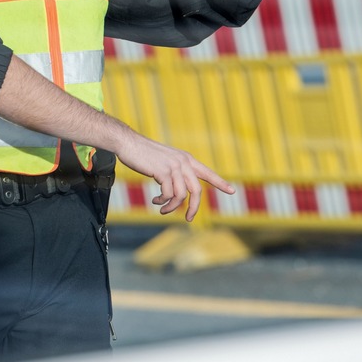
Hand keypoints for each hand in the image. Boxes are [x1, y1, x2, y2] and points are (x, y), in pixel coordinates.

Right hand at [113, 136, 234, 221]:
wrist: (129, 143)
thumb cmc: (144, 153)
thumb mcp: (165, 160)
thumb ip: (176, 172)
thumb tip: (180, 191)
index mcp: (186, 159)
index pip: (207, 173)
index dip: (220, 183)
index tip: (232, 191)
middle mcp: (183, 162)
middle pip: (196, 190)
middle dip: (194, 208)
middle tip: (188, 218)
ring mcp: (173, 166)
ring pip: (181, 195)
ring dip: (172, 206)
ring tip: (163, 209)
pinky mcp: (162, 172)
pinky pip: (168, 194)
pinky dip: (162, 202)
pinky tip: (155, 201)